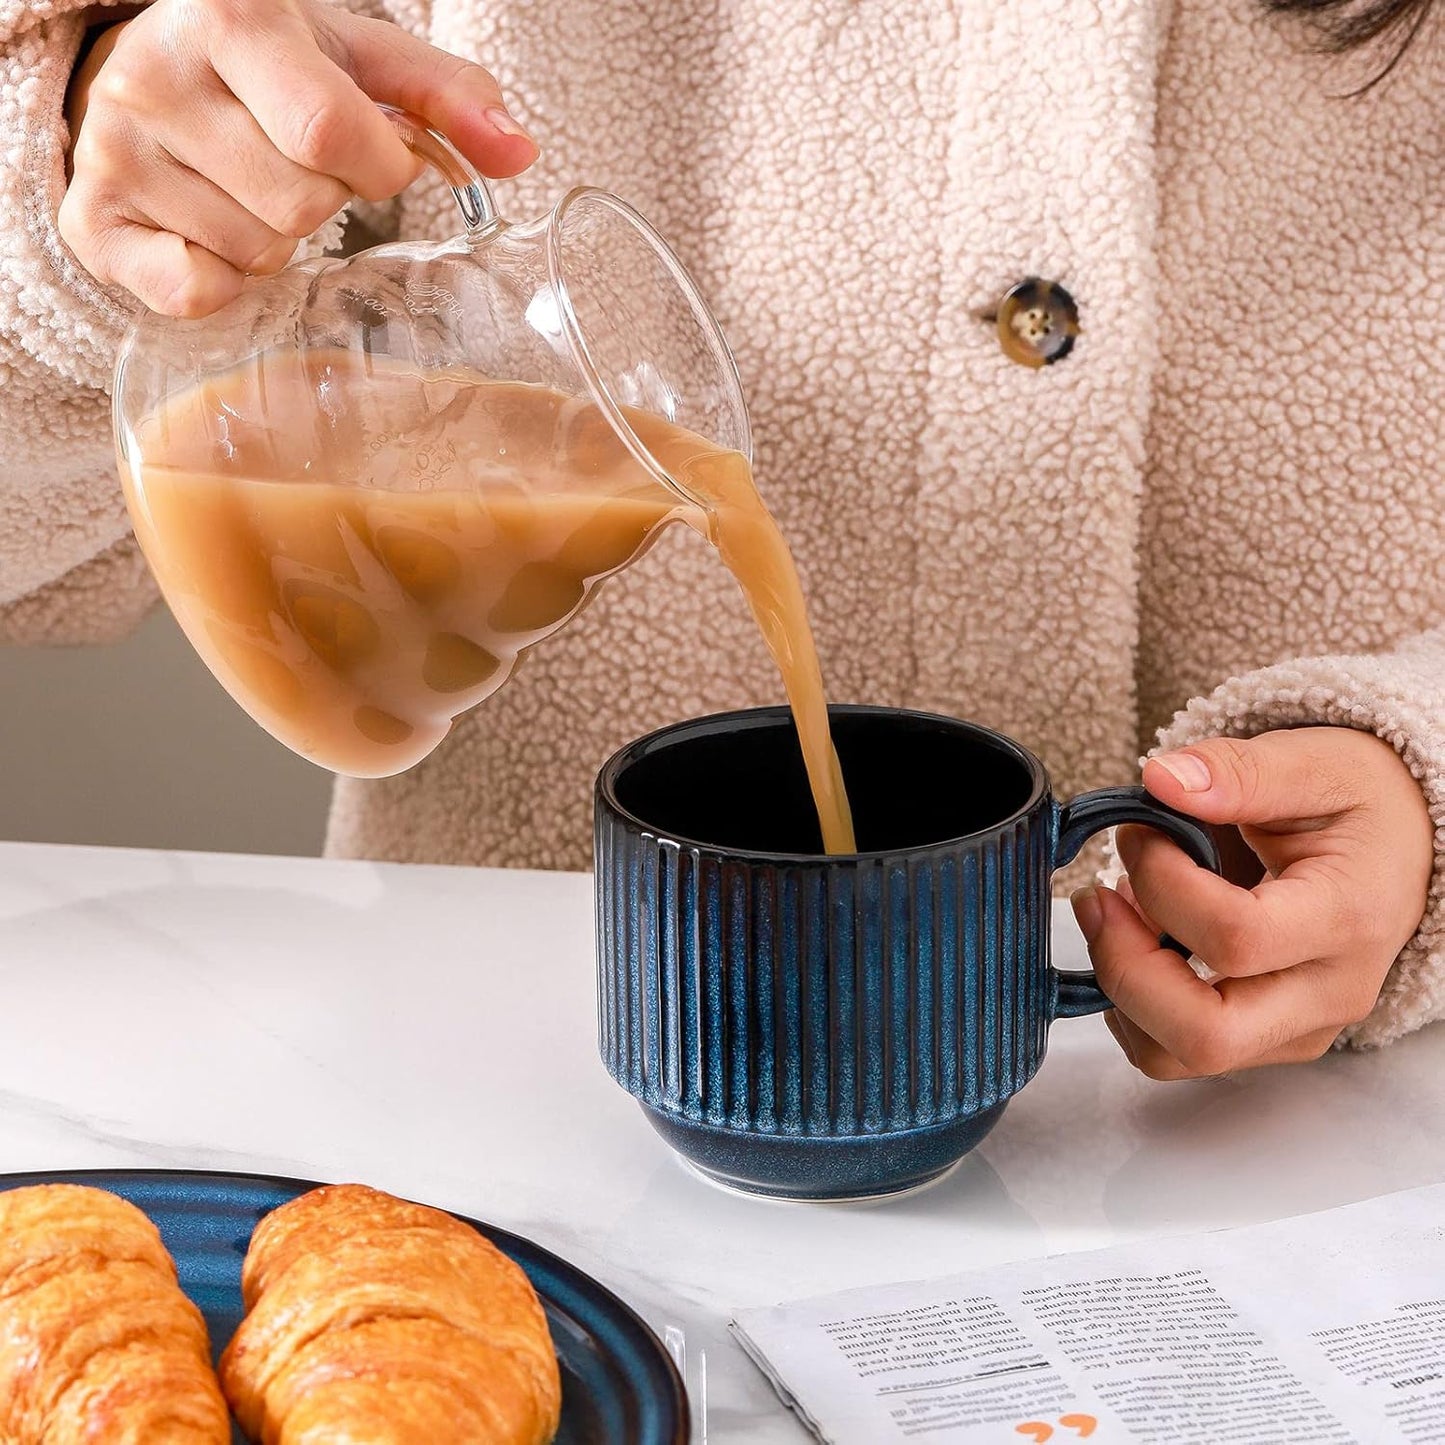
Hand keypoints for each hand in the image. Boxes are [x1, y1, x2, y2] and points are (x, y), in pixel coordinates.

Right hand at [60, 0, 537, 316]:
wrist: (154, 63)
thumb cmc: (276, 66)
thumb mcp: (362, 59)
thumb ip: (448, 99)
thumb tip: (521, 153)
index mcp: (227, 16)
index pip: (331, 133)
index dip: (378, 165)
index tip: (372, 154)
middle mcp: (153, 76)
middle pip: (300, 204)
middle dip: (327, 200)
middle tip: (298, 164)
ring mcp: (113, 150)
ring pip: (257, 252)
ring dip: (279, 239)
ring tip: (251, 186)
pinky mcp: (93, 218)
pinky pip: (194, 292)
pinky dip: (225, 280)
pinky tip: (215, 228)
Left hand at [1071, 727, 1433, 1077]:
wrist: (1398, 843)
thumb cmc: (1354, 803)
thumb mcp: (1311, 764)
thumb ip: (1238, 771)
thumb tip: (1161, 780)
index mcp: (1347, 918)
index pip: (1236, 938)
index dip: (1162, 886)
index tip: (1138, 834)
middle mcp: (1328, 991)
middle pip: (1206, 1034)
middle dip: (1124, 966)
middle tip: (1097, 898)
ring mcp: (1298, 1026)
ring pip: (1177, 1055)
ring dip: (1120, 989)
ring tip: (1114, 915)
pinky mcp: (1268, 1038)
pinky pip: (1175, 1050)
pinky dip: (1133, 1002)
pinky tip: (1138, 938)